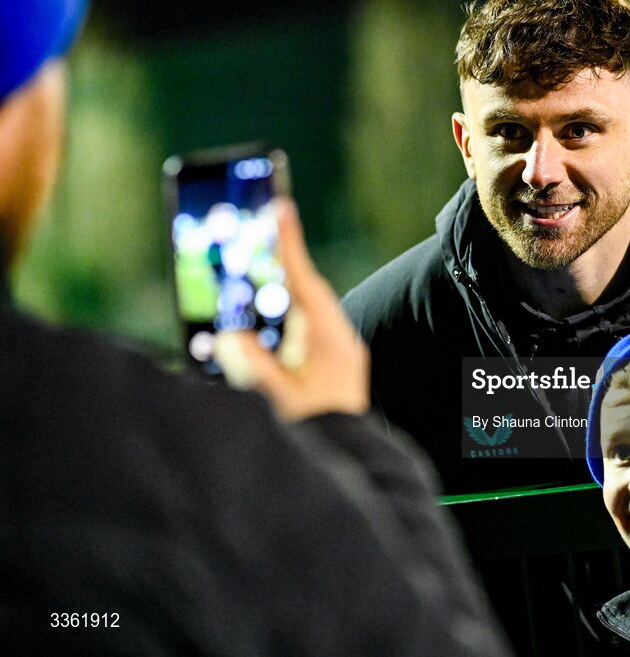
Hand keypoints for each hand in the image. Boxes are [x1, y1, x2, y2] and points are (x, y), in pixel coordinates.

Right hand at [214, 197, 369, 419]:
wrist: (352, 469)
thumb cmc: (319, 435)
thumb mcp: (276, 399)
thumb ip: (249, 366)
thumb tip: (232, 338)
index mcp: (329, 341)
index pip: (304, 281)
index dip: (289, 243)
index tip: (281, 205)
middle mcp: (337, 343)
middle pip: (297, 297)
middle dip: (269, 276)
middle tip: (247, 242)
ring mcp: (335, 358)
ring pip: (294, 321)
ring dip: (266, 312)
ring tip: (236, 299)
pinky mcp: (327, 374)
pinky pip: (296, 343)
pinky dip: (273, 338)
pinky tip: (249, 347)